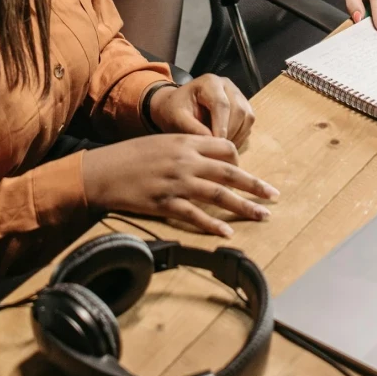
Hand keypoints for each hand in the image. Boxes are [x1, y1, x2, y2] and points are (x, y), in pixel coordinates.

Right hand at [81, 133, 278, 238]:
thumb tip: (206, 160)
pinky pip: (195, 216)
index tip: (246, 174)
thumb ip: (185, 149)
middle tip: (274, 196)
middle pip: (229, 173)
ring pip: (219, 195)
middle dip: (255, 185)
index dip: (239, 162)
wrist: (103, 171)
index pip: (225, 148)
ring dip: (244, 207)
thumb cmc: (130, 156)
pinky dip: (213, 225)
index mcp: (185, 142)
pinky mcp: (165, 204)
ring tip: (262, 216)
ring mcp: (176, 183)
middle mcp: (186, 161)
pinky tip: (227, 233)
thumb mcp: (161, 143)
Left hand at [147, 75, 253, 145]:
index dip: (221, 126)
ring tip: (220, 147)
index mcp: (209, 83)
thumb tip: (212, 141)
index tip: (217, 144)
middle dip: (230, 132)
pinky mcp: (243, 106)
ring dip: (236, 136)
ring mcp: (237, 94)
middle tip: (218, 149)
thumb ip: (192, 128)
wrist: (177, 107)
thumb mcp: (176, 118)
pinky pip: (248, 123)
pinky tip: (225, 143)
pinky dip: (239, 136)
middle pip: (238, 110)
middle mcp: (226, 85)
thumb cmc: (174, 111)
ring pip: (247, 117)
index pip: (221, 104)